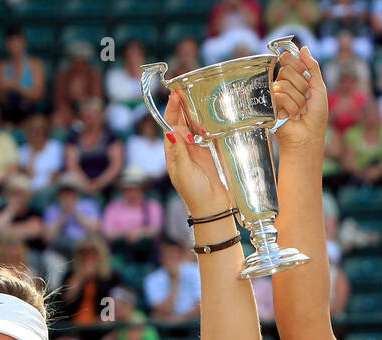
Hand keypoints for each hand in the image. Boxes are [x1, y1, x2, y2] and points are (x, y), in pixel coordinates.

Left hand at [161, 90, 232, 217]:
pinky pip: (209, 133)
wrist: (212, 208)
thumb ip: (179, 151)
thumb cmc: (194, 193)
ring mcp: (198, 150)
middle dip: (184, 106)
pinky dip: (210, 123)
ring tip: (199, 96)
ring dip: (197, 112)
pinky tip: (212, 113)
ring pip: (196, 125)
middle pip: (182, 121)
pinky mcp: (211, 152)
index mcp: (173, 152)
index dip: (171, 109)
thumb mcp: (183, 172)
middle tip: (187, 88)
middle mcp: (184, 148)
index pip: (169, 125)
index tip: (174, 94)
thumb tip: (171, 130)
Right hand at [271, 47, 324, 154]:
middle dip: (301, 86)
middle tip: (305, 99)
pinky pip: (280, 96)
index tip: (307, 78)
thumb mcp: (318, 87)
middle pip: (286, 70)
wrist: (309, 136)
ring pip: (285, 85)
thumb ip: (312, 67)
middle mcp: (282, 83)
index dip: (298, 65)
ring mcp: (274, 94)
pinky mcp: (269, 106)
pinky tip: (292, 116)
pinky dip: (292, 107)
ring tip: (300, 111)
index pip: (288, 58)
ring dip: (298, 100)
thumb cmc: (316, 115)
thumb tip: (303, 48)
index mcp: (293, 77)